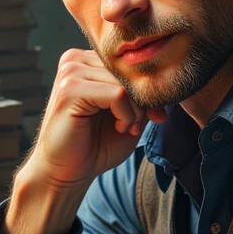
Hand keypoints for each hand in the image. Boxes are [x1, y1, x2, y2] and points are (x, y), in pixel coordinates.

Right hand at [4, 49, 165, 233]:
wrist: (66, 173)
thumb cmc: (95, 145)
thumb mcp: (130, 114)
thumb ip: (143, 95)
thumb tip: (166, 82)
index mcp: (87, 61)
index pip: (130, 63)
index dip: (147, 90)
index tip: (155, 116)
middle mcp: (76, 60)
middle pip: (129, 71)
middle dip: (143, 102)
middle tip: (136, 127)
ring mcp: (70, 72)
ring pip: (126, 83)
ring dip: (135, 111)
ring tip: (125, 128)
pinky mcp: (70, 90)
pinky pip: (118, 94)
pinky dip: (126, 116)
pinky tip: (119, 128)